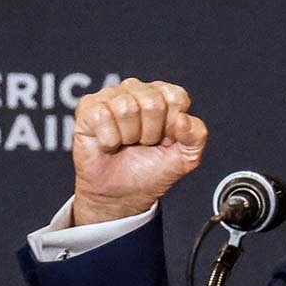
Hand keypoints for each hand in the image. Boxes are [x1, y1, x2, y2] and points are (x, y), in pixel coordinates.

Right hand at [71, 77, 208, 224]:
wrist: (123, 195)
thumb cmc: (152, 171)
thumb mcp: (186, 157)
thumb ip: (196, 136)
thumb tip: (183, 118)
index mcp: (164, 96)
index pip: (176, 97)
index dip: (172, 126)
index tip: (166, 141)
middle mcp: (138, 90)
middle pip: (152, 102)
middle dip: (151, 133)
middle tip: (143, 144)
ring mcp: (111, 96)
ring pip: (126, 108)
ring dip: (129, 136)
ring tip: (126, 143)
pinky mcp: (88, 108)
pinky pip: (102, 116)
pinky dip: (109, 140)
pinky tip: (109, 144)